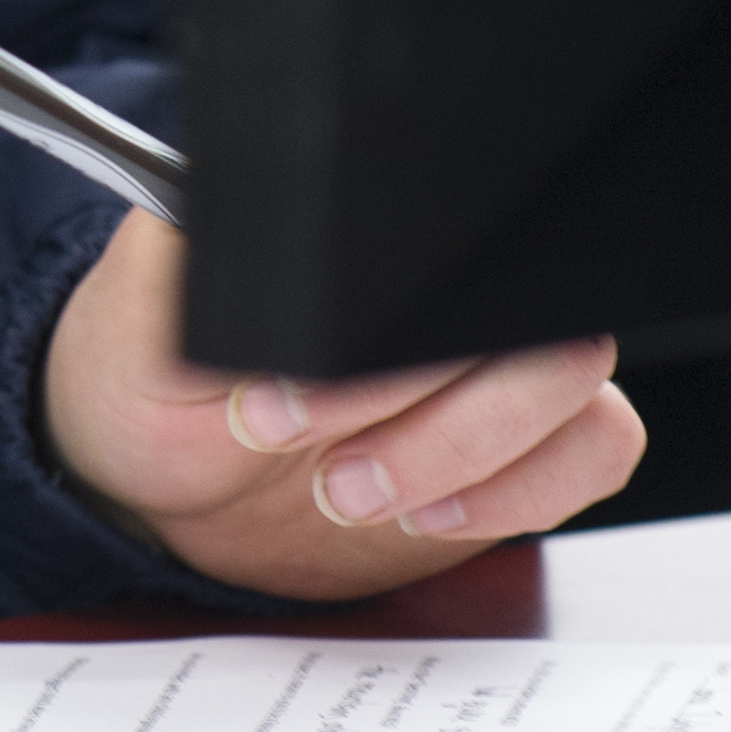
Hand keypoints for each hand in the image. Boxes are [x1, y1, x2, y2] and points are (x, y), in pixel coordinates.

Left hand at [36, 212, 644, 599]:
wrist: (167, 480)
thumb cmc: (153, 374)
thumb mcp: (136, 318)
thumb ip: (182, 258)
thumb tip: (222, 215)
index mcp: (365, 236)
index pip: (440, 249)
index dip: (378, 348)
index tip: (282, 401)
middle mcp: (446, 284)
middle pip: (535, 326)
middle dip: (430, 420)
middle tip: (327, 471)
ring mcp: (493, 360)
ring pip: (575, 388)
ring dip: (472, 460)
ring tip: (354, 492)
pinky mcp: (518, 442)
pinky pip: (594, 450)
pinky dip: (521, 495)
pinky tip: (428, 516)